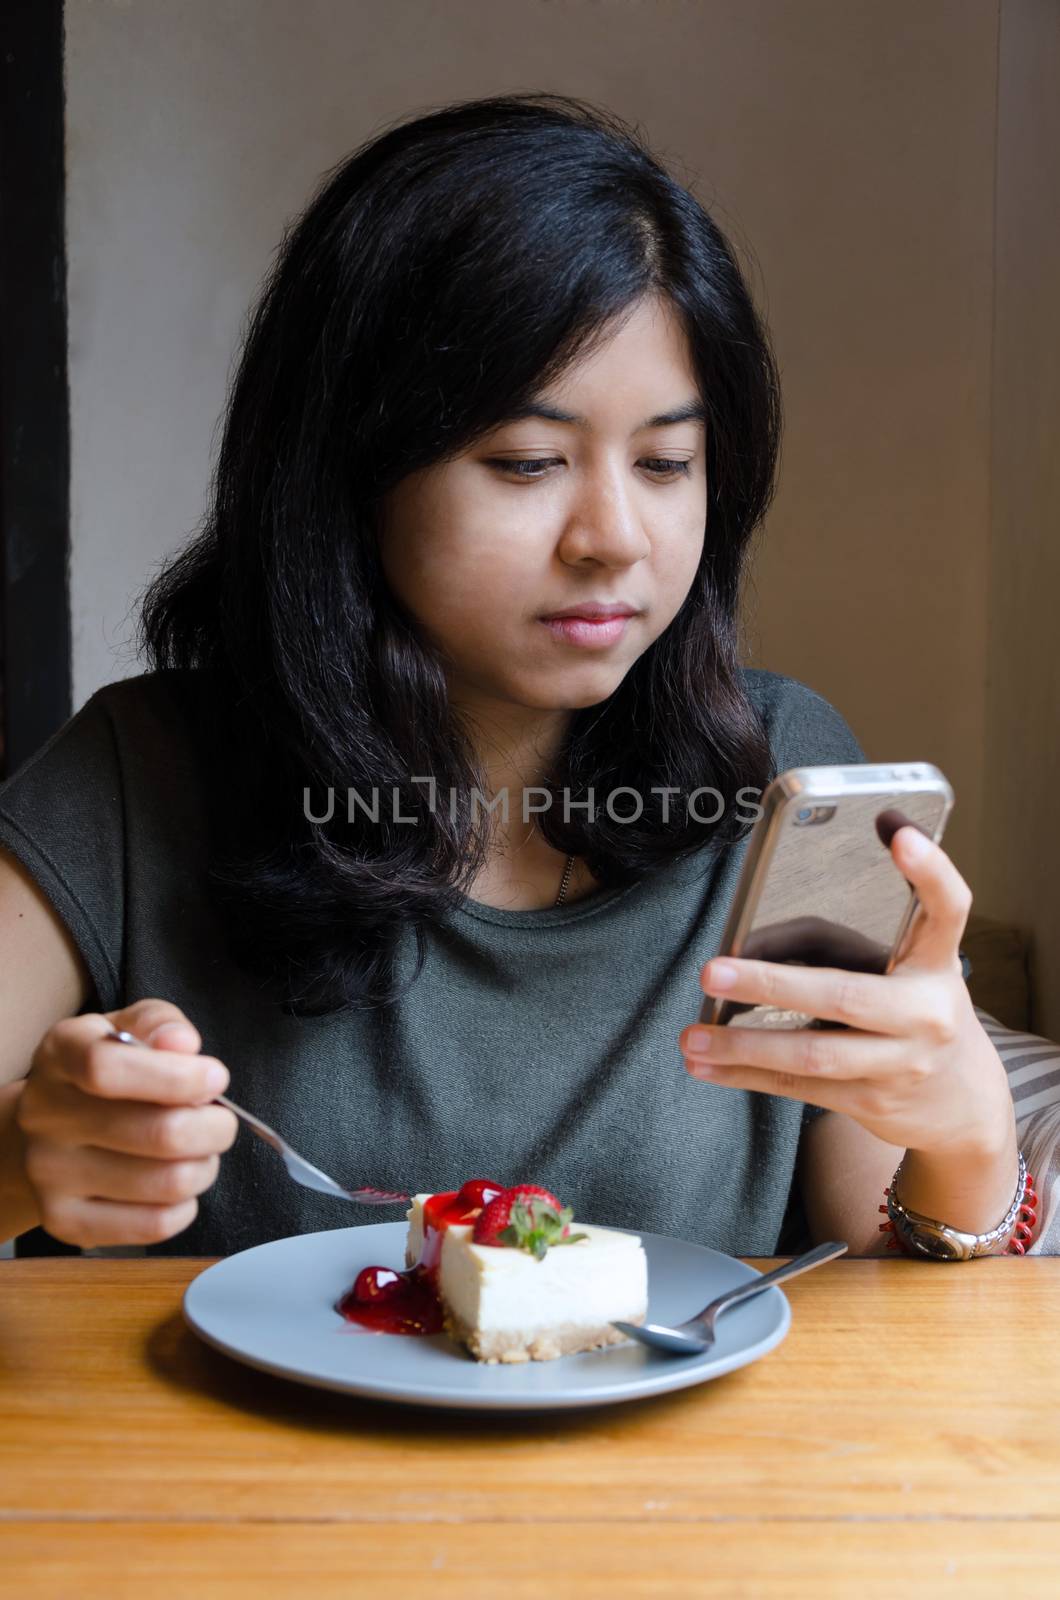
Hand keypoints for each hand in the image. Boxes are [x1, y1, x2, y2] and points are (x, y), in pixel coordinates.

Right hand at [16, 998, 237, 1247]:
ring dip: (205, 1166)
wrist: (49, 1133)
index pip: (108, 1068)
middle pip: (159, 1134)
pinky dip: (185, 1206)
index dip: (178, 1077)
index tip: (216, 1078)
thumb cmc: (105, 1075)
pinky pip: (153, 1225)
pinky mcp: (64, 1221)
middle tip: (220, 1121)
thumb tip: (182, 1044)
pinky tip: (176, 1183)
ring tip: (199, 1152)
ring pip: (167, 1182)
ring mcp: (50, 1174)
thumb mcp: (128, 1029)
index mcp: (60, 1055)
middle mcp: (46, 1116)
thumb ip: (159, 1024)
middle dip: (215, 1128)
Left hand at [679, 826, 1015, 1160]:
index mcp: (937, 962)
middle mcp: (926, 1012)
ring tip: (692, 1035)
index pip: (947, 908)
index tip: (899, 836)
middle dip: (772, 984)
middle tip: (714, 971)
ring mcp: (900, 1063)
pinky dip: (746, 1076)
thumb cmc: (911, 1012)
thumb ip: (832, 941)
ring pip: (812, 1054)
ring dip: (743, 1046)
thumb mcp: (899, 967)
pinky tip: (704, 1066)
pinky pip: (799, 1086)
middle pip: (845, 995)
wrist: (960, 1103)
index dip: (930, 871)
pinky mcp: (871, 1102)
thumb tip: (746, 941)